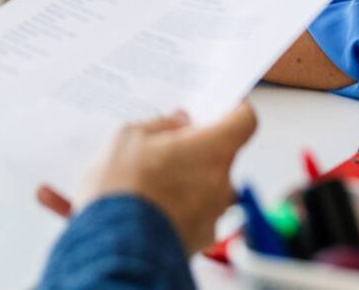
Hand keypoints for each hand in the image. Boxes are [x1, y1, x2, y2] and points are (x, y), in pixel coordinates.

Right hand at [36, 103, 257, 254]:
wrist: (115, 248)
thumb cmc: (123, 188)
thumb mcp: (129, 137)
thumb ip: (161, 125)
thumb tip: (178, 122)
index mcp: (211, 149)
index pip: (244, 121)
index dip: (233, 112)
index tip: (218, 109)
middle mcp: (221, 182)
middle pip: (219, 156)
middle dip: (196, 152)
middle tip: (162, 149)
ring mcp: (212, 214)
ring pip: (205, 187)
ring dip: (185, 182)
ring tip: (146, 183)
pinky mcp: (199, 240)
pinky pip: (193, 215)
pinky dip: (176, 210)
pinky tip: (147, 209)